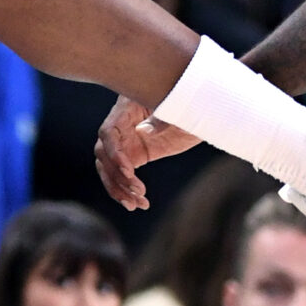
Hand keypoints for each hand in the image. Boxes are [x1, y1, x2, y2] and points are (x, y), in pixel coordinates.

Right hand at [95, 95, 200, 211]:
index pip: (108, 133)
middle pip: (104, 155)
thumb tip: (144, 132)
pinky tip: (140, 203)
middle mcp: (120, 126)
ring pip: (109, 169)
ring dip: (119, 189)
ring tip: (136, 204)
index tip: (130, 170)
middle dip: (116, 176)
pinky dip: (127, 191)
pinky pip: (122, 176)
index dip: (114, 153)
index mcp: (126, 108)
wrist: (201, 109)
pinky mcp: (134, 156)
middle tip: (136, 191)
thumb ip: (161, 118)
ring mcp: (126, 142)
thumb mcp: (178, 108)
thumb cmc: (188, 101)